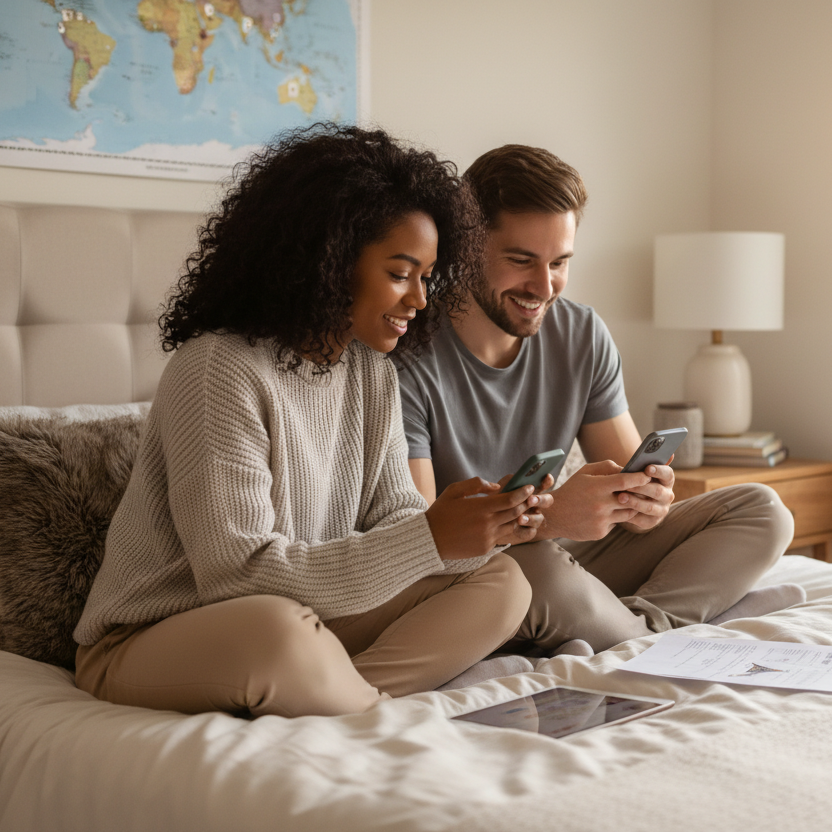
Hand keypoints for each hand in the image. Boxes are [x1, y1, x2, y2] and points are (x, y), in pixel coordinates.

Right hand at [425, 477, 543, 558]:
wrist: (430, 539)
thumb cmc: (441, 512)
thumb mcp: (454, 490)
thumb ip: (476, 485)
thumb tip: (497, 487)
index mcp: (480, 507)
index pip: (511, 499)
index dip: (523, 493)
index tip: (530, 487)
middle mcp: (487, 524)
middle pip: (516, 512)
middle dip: (526, 503)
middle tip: (531, 497)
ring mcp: (488, 538)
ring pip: (512, 525)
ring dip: (517, 517)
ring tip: (519, 509)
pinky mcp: (486, 548)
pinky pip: (502, 537)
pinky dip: (505, 528)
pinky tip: (502, 522)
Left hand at [492, 473, 554, 544]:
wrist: (486, 517)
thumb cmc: (496, 497)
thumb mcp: (501, 487)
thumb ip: (510, 481)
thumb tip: (517, 478)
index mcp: (532, 490)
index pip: (546, 483)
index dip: (548, 480)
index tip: (545, 478)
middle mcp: (535, 504)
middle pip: (548, 500)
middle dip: (541, 500)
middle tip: (531, 500)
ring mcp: (532, 518)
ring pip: (539, 519)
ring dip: (531, 518)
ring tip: (519, 518)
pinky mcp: (526, 531)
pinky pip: (530, 533)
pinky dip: (523, 531)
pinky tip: (514, 529)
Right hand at [534, 460, 650, 540]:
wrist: (553, 516)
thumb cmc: (571, 490)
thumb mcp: (584, 472)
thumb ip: (607, 467)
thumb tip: (628, 469)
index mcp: (596, 487)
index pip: (626, 481)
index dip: (640, 477)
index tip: (648, 475)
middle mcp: (600, 504)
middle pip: (631, 499)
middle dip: (639, 493)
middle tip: (644, 489)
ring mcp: (601, 520)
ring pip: (627, 513)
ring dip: (628, 507)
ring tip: (622, 501)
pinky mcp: (600, 532)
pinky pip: (616, 524)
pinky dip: (614, 518)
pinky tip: (603, 514)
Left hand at [616, 461, 674, 532]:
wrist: (629, 501)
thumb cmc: (633, 480)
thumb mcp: (637, 471)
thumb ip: (645, 464)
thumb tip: (668, 454)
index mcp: (666, 480)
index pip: (668, 474)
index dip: (658, 471)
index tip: (647, 468)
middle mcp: (667, 495)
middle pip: (657, 491)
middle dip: (641, 487)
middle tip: (626, 484)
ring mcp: (661, 509)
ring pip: (650, 507)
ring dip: (634, 502)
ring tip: (620, 497)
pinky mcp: (651, 521)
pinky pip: (642, 520)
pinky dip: (630, 515)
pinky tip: (619, 510)